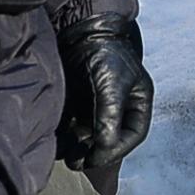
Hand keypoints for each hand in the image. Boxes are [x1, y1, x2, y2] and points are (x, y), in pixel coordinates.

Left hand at [57, 13, 152, 172]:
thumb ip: (109, 116)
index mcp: (137, 102)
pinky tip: (58, 141)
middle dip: (94, 153)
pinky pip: (74, 127)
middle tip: (76, 162)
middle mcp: (120, 107)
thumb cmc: (104, 54)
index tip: (95, 159)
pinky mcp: (79, 104)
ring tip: (64, 154)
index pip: (132, 135)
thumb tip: (104, 147)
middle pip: (110, 139)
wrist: (79, 32)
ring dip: (78, 147)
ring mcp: (98, 106)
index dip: (115, 150)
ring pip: (91, 136)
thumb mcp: (111, 84)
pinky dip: (67, 137)